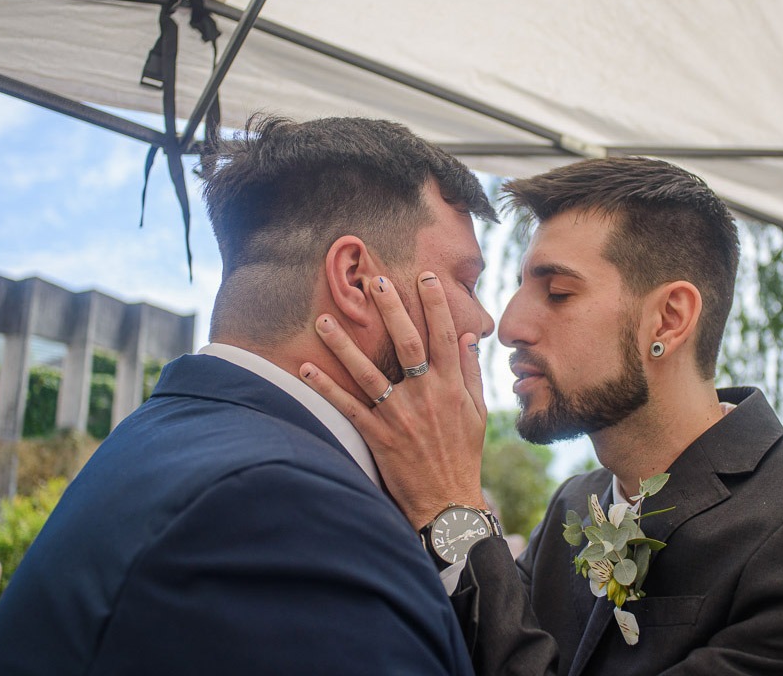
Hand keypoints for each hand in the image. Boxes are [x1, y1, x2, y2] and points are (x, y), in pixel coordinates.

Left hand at [301, 272, 487, 529]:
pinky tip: (306, 369)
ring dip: (344, 346)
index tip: (424, 278)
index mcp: (452, 387)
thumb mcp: (476, 413)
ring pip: (368, 373)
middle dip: (392, 309)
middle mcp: (426, 396)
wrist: (447, 503)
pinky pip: (348, 408)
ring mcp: (400, 416)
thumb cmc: (462, 456)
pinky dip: (326, 388)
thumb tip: (466, 337)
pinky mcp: (378, 436)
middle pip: (406, 344)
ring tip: (324, 320)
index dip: (435, 305)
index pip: (444, 336)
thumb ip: (470, 373)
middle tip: (375, 280)